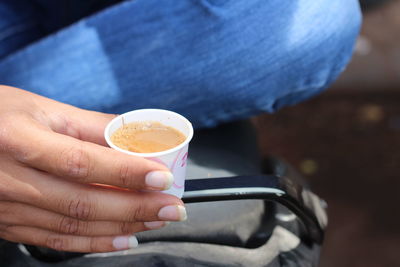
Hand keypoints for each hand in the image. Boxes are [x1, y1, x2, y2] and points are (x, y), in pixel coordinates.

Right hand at [0, 86, 185, 251]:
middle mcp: (11, 179)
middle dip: (136, 207)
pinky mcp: (11, 225)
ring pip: (74, 225)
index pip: (82, 162)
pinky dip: (95, 243)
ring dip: (122, 226)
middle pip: (83, 201)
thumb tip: (136, 134)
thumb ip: (92, 125)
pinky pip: (57, 240)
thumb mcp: (43, 109)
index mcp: (20, 140)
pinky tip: (124, 239)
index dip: (126, 172)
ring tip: (157, 220)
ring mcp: (9, 208)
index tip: (162, 177)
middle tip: (172, 207)